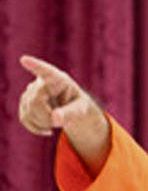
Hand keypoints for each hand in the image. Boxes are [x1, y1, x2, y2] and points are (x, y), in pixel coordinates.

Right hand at [18, 55, 109, 174]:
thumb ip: (71, 113)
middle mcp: (41, 82)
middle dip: (46, 117)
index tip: (25, 60)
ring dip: (43, 123)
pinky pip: (24, 118)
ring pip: (28, 111)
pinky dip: (35, 128)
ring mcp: (30, 92)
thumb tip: (55, 119)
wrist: (70, 108)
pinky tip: (47, 130)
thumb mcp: (80, 109)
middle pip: (35, 102)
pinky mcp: (25, 103)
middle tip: (60, 123)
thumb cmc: (78, 104)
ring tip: (56, 121)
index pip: (45, 71)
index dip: (35, 66)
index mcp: (59, 79)